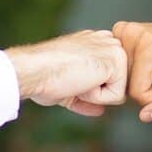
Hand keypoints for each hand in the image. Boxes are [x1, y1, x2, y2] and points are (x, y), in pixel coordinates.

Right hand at [4, 29, 126, 115]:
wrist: (33, 71)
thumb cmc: (43, 77)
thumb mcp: (69, 87)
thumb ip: (87, 95)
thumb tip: (101, 110)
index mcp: (95, 42)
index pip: (108, 77)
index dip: (90, 89)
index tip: (70, 79)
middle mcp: (107, 41)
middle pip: (116, 85)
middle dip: (95, 93)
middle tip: (71, 79)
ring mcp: (114, 49)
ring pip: (117, 91)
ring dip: (94, 95)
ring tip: (75, 79)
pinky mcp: (117, 60)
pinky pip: (116, 96)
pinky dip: (96, 97)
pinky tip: (79, 81)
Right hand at [112, 20, 151, 121]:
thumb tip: (144, 116)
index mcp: (146, 45)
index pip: (137, 92)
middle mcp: (131, 33)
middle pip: (127, 84)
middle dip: (148, 89)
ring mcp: (124, 30)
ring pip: (123, 77)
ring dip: (142, 81)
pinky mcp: (122, 31)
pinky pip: (121, 66)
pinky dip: (136, 71)